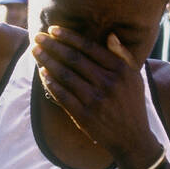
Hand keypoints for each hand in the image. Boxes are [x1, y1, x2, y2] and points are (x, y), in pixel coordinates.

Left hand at [31, 25, 161, 168]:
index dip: (69, 37)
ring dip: (47, 61)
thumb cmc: (132, 103)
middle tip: (37, 37)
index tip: (53, 29)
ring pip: (65, 75)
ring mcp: (95, 100)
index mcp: (120, 71)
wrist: (132, 138)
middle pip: (74, 59)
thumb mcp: (134, 77)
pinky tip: (41, 73)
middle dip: (52, 46)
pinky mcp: (85, 116)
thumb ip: (122, 55)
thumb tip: (110, 35)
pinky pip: (62, 95)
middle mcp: (108, 84)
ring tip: (35, 51)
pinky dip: (50, 83)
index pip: (89, 48)